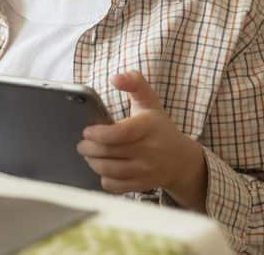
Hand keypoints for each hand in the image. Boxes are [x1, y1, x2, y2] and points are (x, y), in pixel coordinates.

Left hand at [77, 71, 207, 210]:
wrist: (181, 160)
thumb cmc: (158, 126)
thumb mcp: (149, 101)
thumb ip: (134, 83)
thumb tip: (116, 77)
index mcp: (149, 127)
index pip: (121, 133)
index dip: (99, 133)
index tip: (87, 131)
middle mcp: (149, 150)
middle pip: (109, 152)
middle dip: (88, 148)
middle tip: (82, 143)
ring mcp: (147, 170)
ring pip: (110, 170)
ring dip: (92, 162)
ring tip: (88, 154)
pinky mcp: (143, 185)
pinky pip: (115, 186)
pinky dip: (103, 178)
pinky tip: (102, 168)